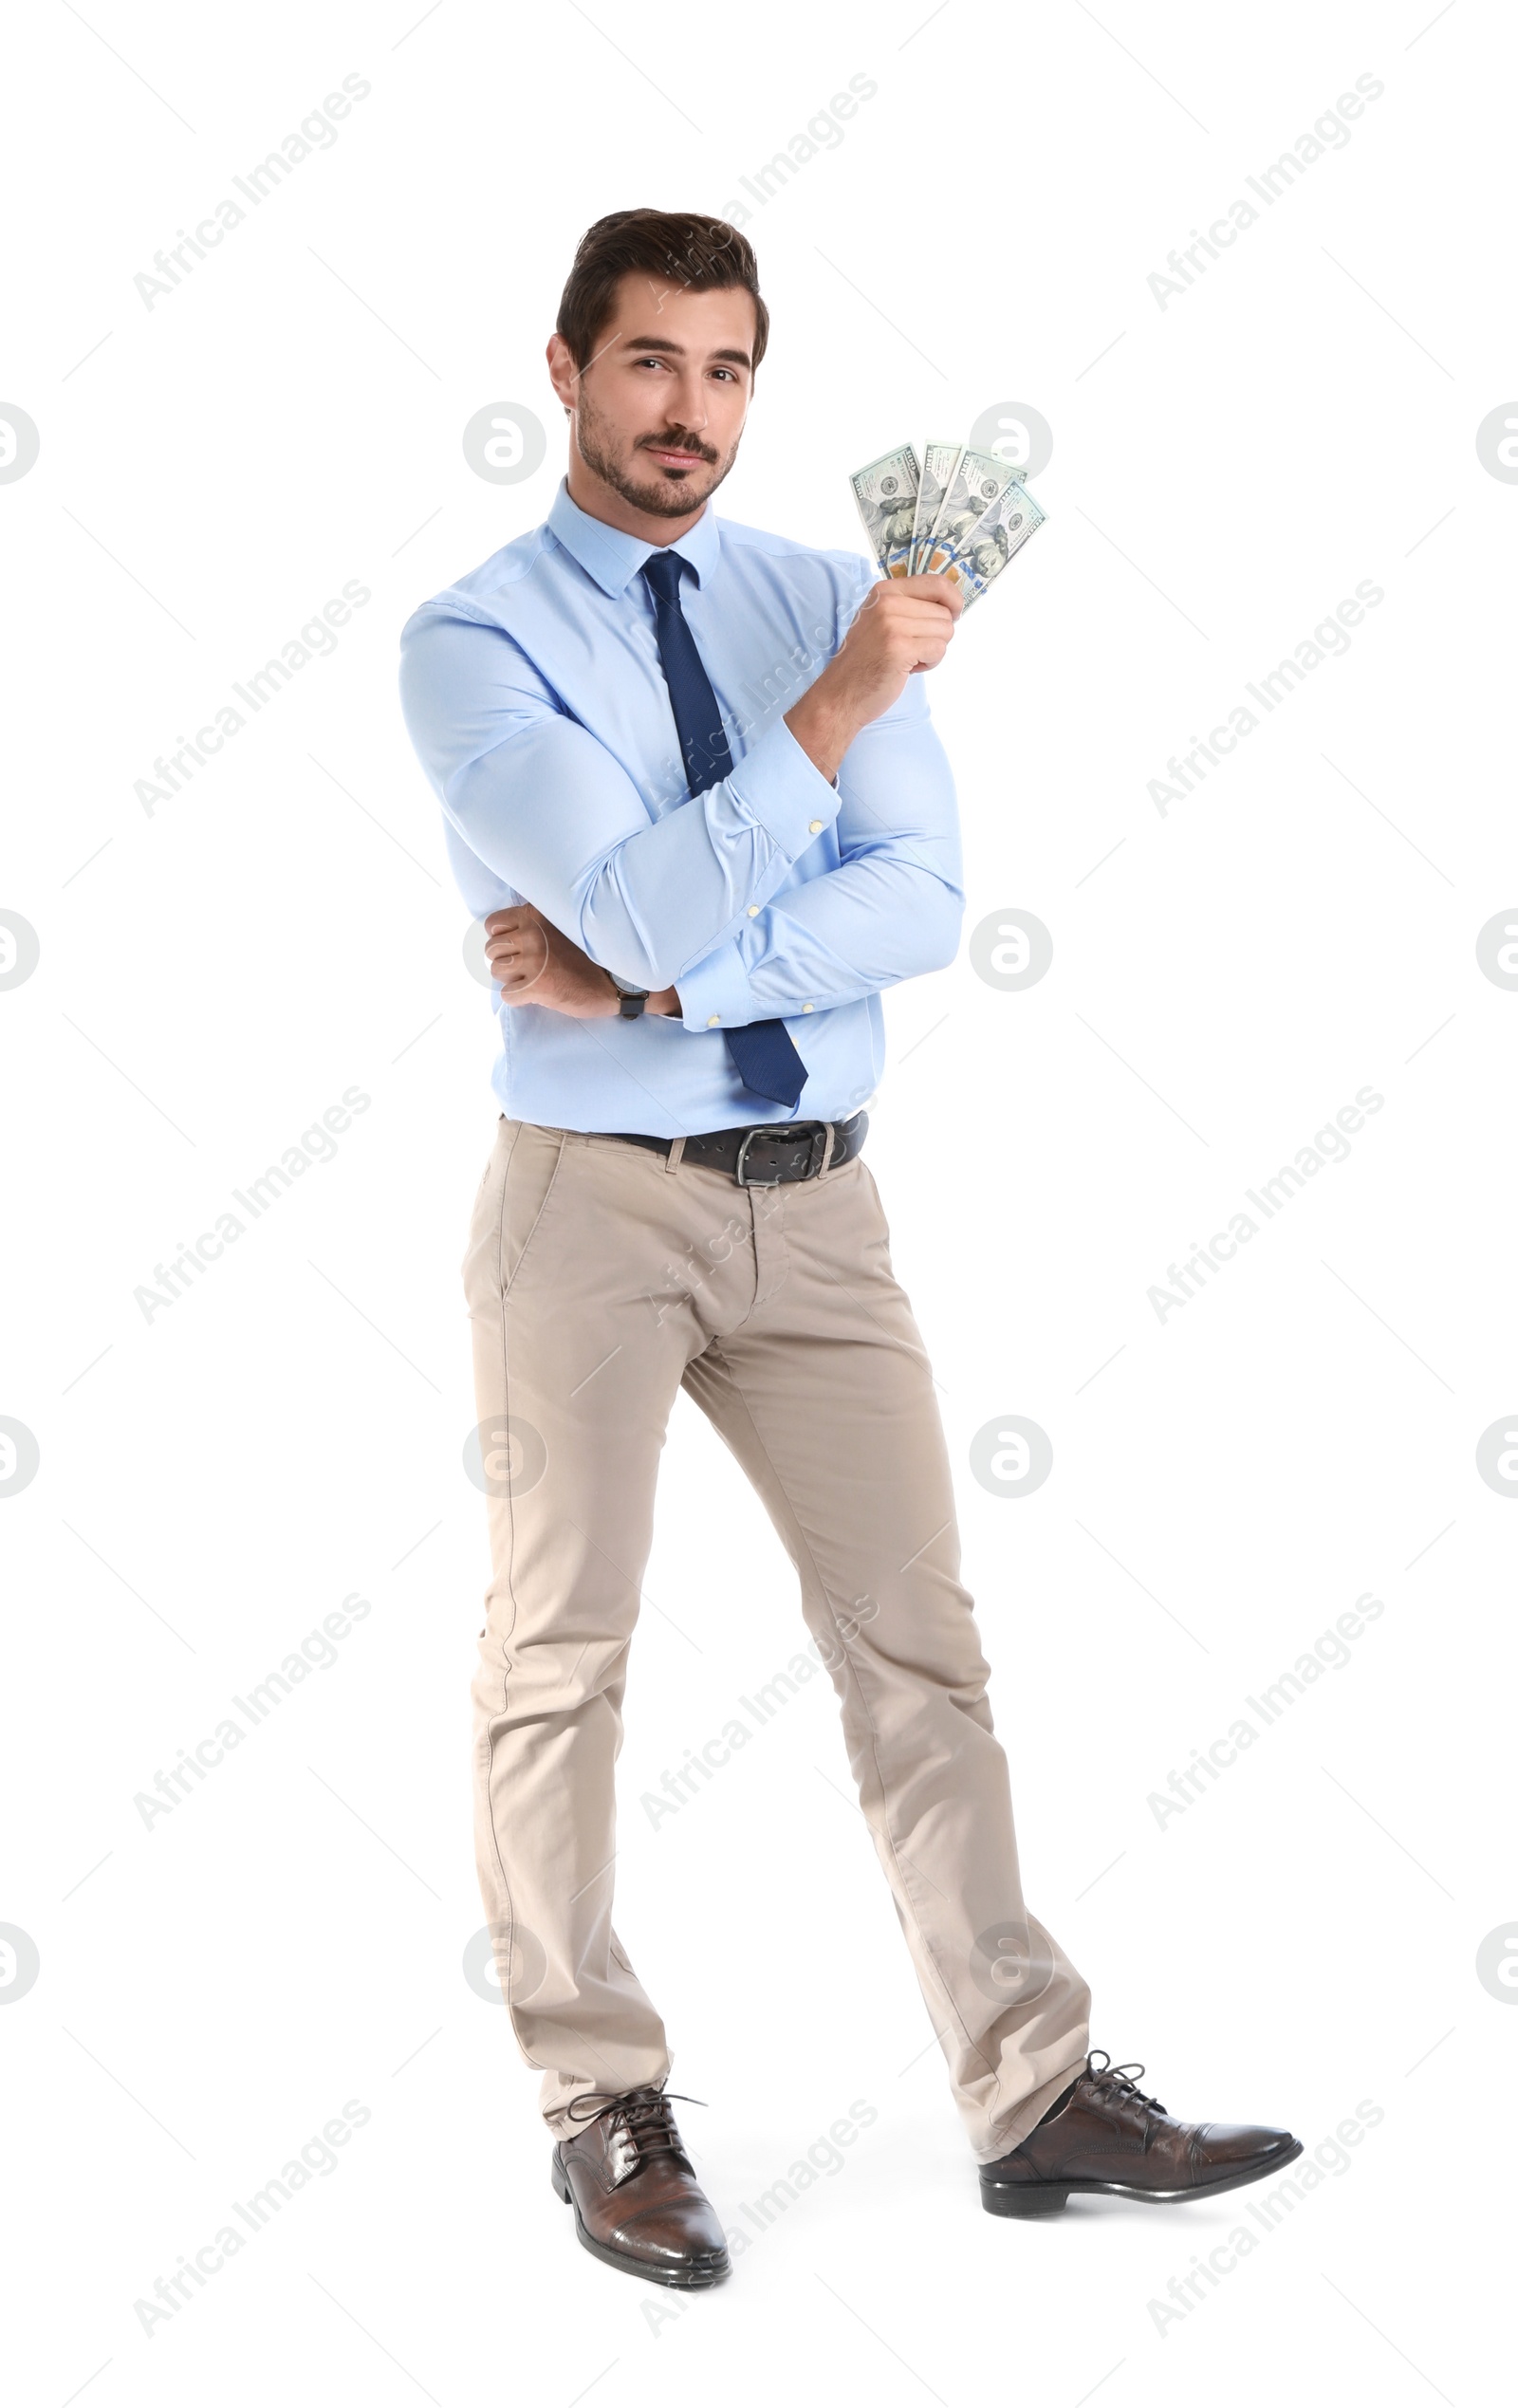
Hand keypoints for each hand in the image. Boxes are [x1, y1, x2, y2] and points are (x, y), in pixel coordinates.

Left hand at [484, 903, 617, 1016]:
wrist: (613, 982)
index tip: (516, 947)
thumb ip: (534, 924)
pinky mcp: (536, 986)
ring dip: (511, 979)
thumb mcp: (560, 925)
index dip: (500, 938)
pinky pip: (507, 995)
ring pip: (496, 971)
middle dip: (505, 960)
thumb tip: (502, 936)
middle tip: (527, 967)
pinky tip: (537, 994)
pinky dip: (519, 998)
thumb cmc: (587, 956)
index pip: (492, 923)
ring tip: (533, 979)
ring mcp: (533, 960)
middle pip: (491, 950)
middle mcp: (531, 934)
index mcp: (535, 915)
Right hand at [785, 573, 961, 781]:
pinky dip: (929, 663)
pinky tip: (908, 668)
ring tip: (907, 658)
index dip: (953, 600)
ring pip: (945, 631)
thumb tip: (951, 604)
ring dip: (932, 650)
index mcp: (885, 590)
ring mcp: (893, 624)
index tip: (953, 614)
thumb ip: (910, 606)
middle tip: (911, 648)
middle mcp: (888, 601)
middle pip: (945, 612)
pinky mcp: (900, 647)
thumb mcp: (882, 620)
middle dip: (936, 634)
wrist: (841, 694)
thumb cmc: (866, 660)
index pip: (937, 582)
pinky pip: (939, 650)